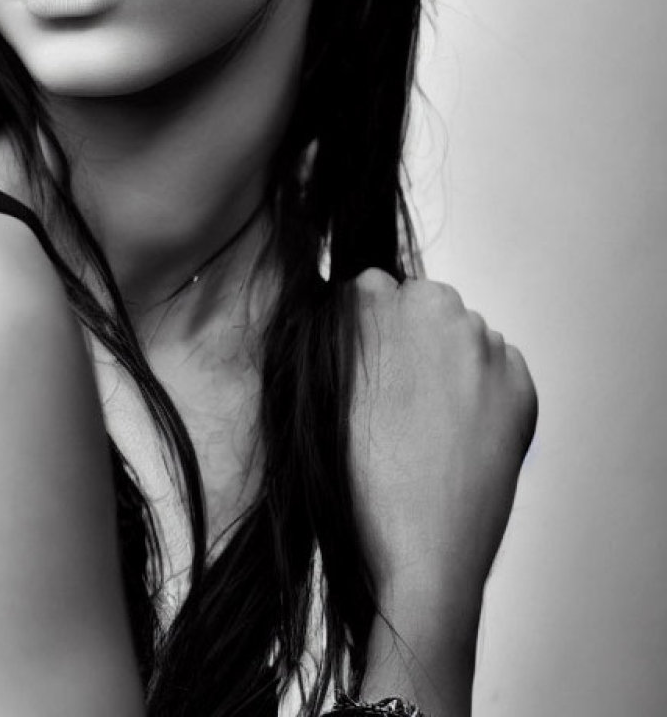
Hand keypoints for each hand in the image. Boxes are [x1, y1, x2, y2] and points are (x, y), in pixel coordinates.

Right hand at [346, 269, 537, 607]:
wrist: (418, 548)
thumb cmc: (354, 476)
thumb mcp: (320, 394)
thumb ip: (333, 338)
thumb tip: (350, 312)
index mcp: (370, 301)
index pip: (366, 290)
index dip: (364, 334)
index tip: (364, 371)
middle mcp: (431, 306)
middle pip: (421, 306)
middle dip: (411, 339)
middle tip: (398, 400)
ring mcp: (481, 342)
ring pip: (463, 337)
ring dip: (449, 365)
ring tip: (429, 427)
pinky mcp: (519, 379)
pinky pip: (498, 367)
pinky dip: (483, 391)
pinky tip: (459, 435)